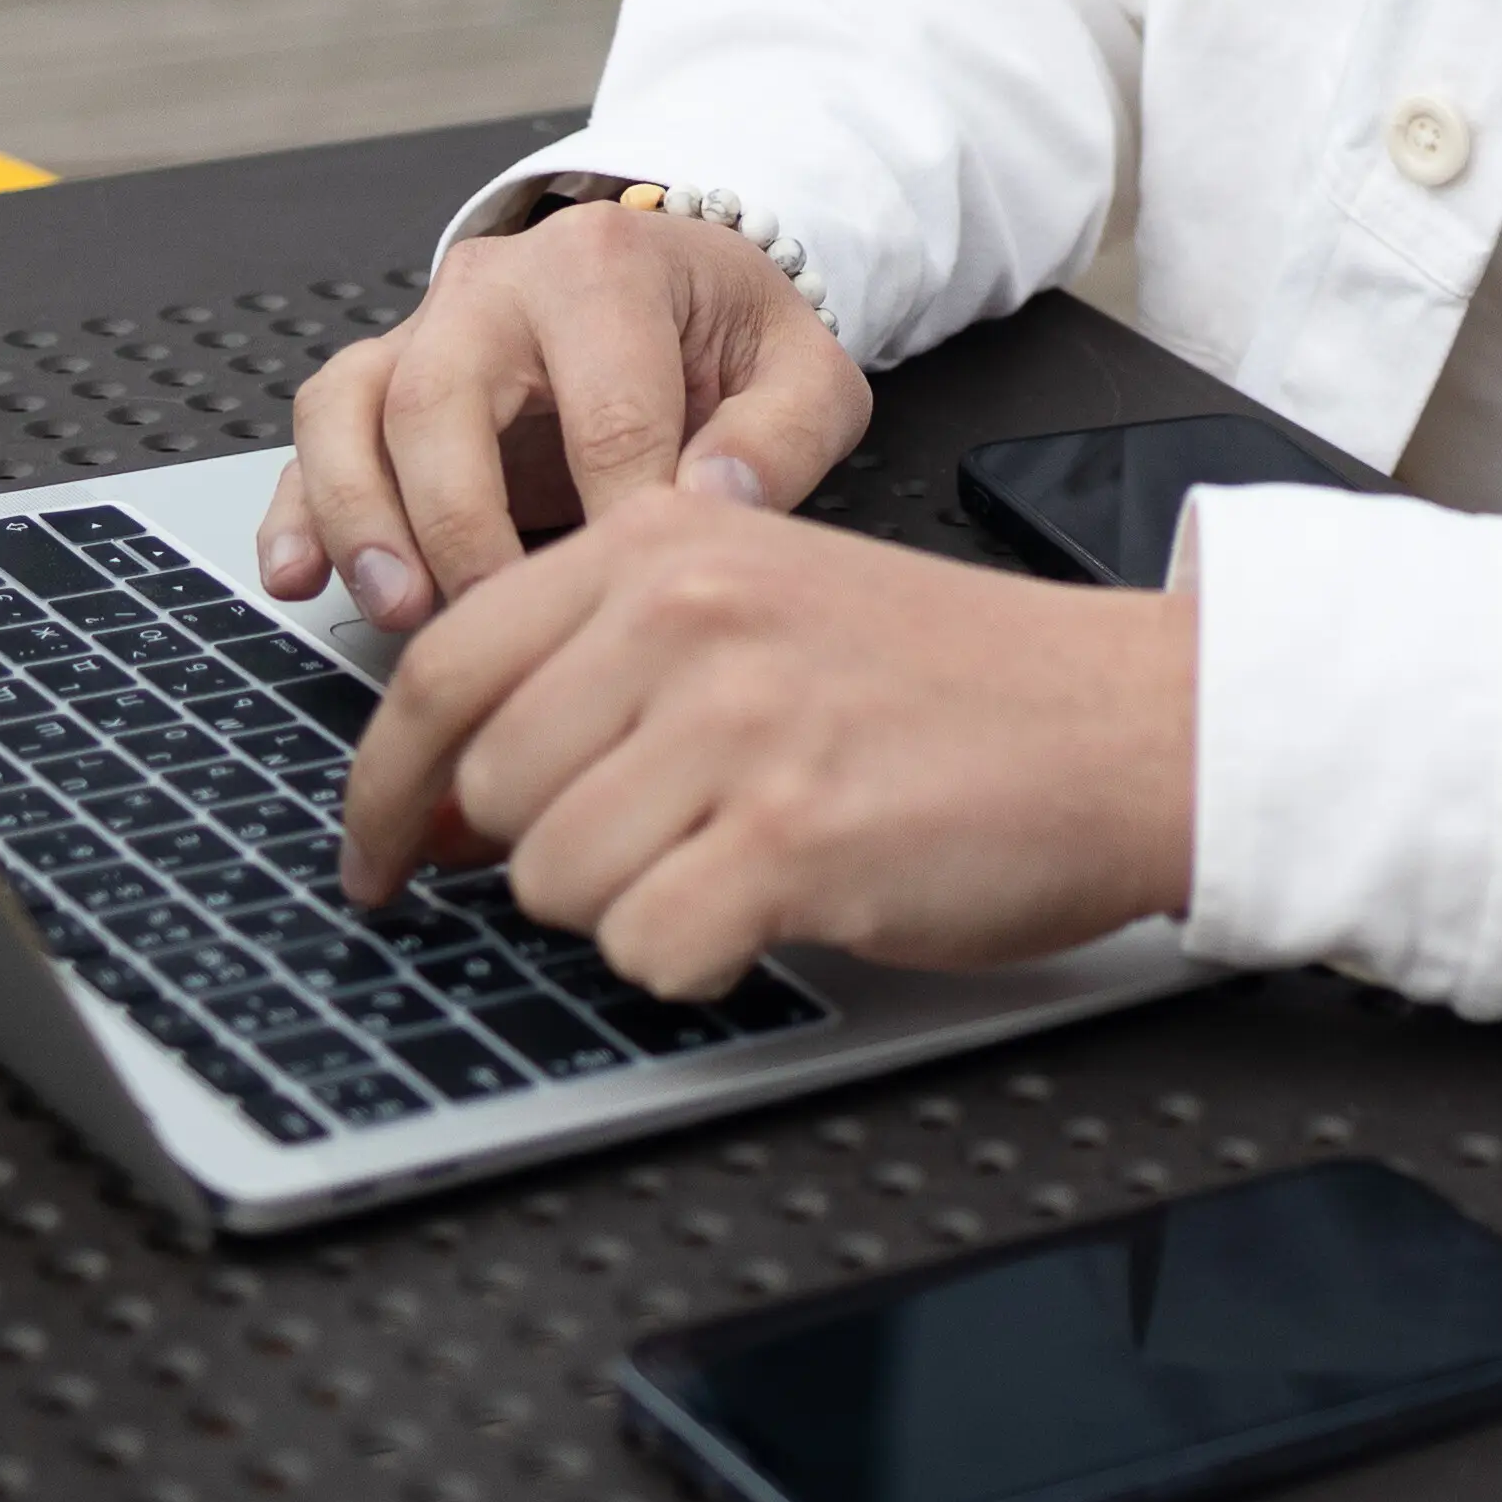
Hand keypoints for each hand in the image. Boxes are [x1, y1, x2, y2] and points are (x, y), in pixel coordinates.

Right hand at [256, 200, 872, 631]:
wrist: (682, 288)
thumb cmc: (735, 339)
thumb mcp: (805, 374)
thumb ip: (779, 440)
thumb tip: (711, 506)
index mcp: (605, 267)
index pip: (603, 410)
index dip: (615, 518)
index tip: (632, 602)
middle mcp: (496, 284)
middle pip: (440, 397)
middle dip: (456, 521)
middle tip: (489, 618)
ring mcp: (425, 330)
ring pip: (352, 408)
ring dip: (360, 516)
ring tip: (396, 608)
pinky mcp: (384, 382)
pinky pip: (315, 435)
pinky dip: (298, 509)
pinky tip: (296, 578)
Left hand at [332, 489, 1198, 993]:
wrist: (1126, 721)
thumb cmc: (953, 681)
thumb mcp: (763, 601)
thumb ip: (605, 661)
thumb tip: (443, 804)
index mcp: (660, 543)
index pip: (439, 671)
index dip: (381, 789)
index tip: (375, 858)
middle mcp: (686, 616)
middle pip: (488, 794)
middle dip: (551, 851)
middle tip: (658, 848)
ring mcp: (736, 725)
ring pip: (555, 885)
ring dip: (634, 906)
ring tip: (742, 858)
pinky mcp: (791, 840)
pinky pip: (648, 950)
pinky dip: (701, 957)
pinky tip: (782, 903)